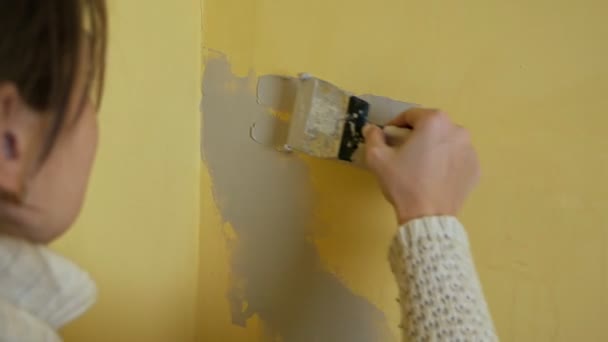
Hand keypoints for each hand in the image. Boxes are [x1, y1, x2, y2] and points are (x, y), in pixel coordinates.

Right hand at [363, 108, 479, 224]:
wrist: (428, 216)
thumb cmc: (403, 182)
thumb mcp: (378, 158)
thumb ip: (373, 137)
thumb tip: (371, 128)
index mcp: (434, 122)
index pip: (411, 115)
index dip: (396, 125)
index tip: (388, 138)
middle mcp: (457, 130)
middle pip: (431, 127)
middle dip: (416, 136)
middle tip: (404, 153)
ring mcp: (470, 150)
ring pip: (446, 142)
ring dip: (433, 148)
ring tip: (420, 166)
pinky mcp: (475, 168)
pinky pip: (457, 159)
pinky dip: (446, 163)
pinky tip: (434, 177)